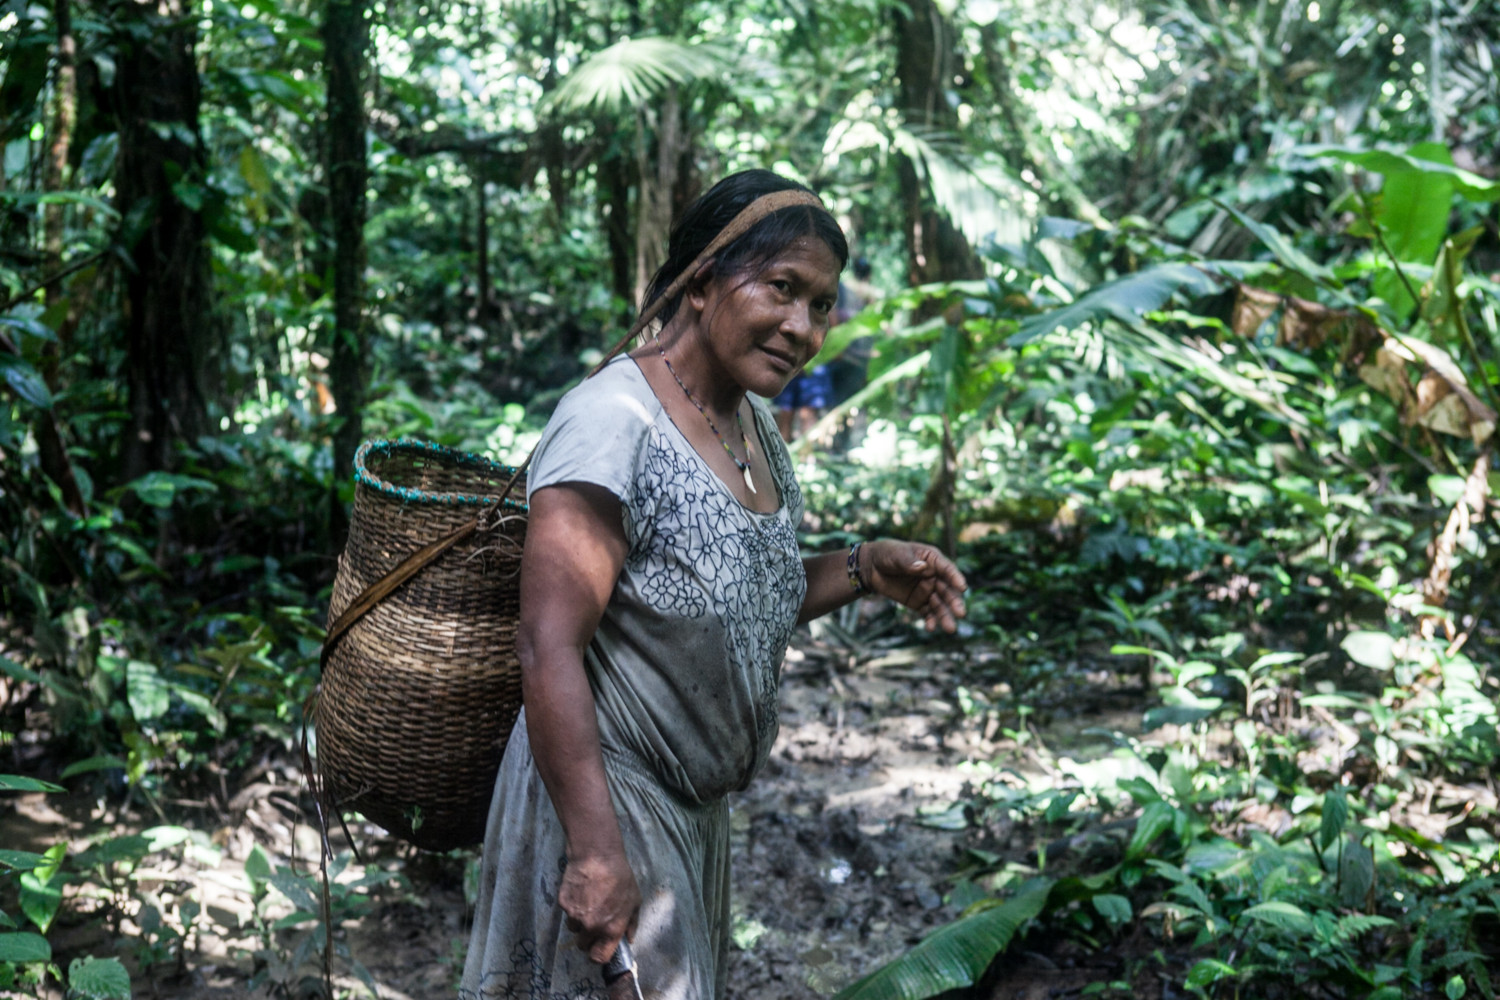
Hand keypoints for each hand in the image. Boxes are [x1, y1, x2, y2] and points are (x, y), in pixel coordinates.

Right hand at [558, 848, 641, 964]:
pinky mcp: (564, 904)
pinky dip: (572, 906)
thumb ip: (631, 923)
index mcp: (611, 929)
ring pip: (573, 928)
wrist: (597, 856)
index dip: (597, 955)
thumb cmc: (620, 877)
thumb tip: (629, 939)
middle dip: (587, 937)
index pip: (599, 957)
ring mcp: (575, 916)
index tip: (598, 948)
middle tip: (593, 922)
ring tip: (587, 902)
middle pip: (583, 945)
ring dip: (579, 921)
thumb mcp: (634, 900)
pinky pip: (566, 913)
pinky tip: (580, 892)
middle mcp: (592, 927)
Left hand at [861, 541, 967, 632]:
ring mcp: (928, 590)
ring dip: (945, 616)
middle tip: (960, 614)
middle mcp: (934, 576)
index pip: (947, 569)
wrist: (872, 567)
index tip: (963, 587)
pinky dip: (930, 621)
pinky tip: (930, 628)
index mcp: (933, 560)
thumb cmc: (888, 554)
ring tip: (950, 629)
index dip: (955, 578)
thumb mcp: (896, 554)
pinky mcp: (919, 602)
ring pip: (940, 605)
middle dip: (954, 602)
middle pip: (947, 590)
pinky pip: (927, 613)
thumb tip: (922, 567)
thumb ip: (908, 562)